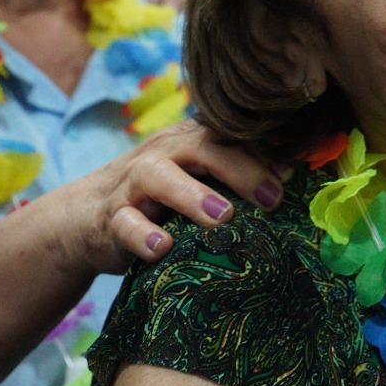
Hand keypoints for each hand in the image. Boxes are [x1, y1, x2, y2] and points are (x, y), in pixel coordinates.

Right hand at [59, 118, 287, 273]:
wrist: (89, 216)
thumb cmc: (165, 198)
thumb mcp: (199, 180)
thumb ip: (237, 176)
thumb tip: (296, 180)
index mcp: (190, 140)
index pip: (230, 136)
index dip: (263, 152)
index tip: (294, 175)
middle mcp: (162, 154)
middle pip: (201, 147)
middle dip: (240, 170)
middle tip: (272, 198)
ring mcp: (133, 184)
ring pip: (157, 177)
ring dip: (192, 195)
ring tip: (222, 217)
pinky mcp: (111, 219)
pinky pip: (125, 224)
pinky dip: (143, 235)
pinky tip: (163, 249)